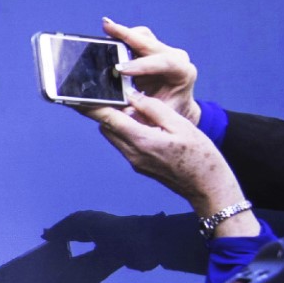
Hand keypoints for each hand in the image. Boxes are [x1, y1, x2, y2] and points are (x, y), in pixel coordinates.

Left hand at [84, 94, 248, 227]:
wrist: (206, 186)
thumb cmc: (200, 156)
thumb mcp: (182, 126)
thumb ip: (155, 109)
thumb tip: (133, 97)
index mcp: (143, 141)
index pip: (108, 120)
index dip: (91, 107)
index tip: (77, 97)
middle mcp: (132, 153)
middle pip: (107, 128)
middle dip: (108, 111)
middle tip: (118, 96)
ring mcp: (134, 162)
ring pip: (114, 136)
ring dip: (118, 121)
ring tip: (137, 109)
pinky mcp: (138, 165)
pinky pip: (125, 144)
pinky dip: (127, 131)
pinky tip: (145, 124)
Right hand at [103, 19, 198, 122]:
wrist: (175, 110)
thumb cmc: (165, 115)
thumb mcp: (151, 116)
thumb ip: (130, 112)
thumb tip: (102, 108)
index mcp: (182, 73)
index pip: (165, 63)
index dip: (143, 65)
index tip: (120, 70)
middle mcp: (175, 58)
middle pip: (150, 41)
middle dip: (127, 35)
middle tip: (107, 26)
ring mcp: (163, 52)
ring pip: (143, 36)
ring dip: (123, 34)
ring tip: (105, 29)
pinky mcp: (150, 52)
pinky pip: (135, 39)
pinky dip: (121, 38)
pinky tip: (107, 37)